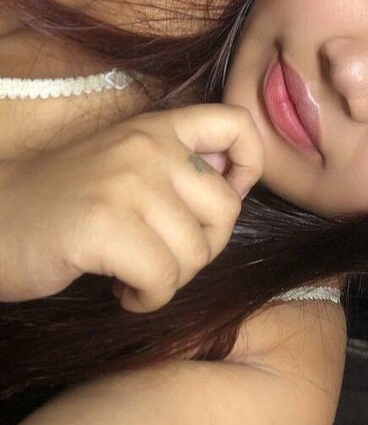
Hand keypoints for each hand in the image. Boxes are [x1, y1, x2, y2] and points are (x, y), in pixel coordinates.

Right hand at [0, 104, 263, 312]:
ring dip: (169, 281)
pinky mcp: (104, 226)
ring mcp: (126, 184)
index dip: (248, 166)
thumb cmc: (61, 204)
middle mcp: (147, 147)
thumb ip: (176, 167)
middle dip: (201, 249)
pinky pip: (163, 280)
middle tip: (160, 256)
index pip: (236, 124)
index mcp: (155, 129)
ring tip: (132, 274)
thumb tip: (236, 185)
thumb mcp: (124, 165)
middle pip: (225, 210)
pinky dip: (147, 300)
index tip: (221, 198)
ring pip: (195, 253)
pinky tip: (121, 291)